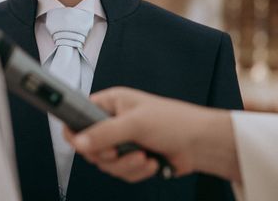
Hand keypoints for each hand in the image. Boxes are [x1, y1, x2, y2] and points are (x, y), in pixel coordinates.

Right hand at [63, 87, 238, 182]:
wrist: (201, 144)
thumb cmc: (173, 121)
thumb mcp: (135, 123)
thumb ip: (104, 133)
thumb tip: (78, 142)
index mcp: (109, 104)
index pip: (78, 116)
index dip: (76, 132)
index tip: (83, 144)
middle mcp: (113, 122)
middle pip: (90, 146)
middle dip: (107, 155)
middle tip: (118, 152)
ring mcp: (123, 141)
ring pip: (106, 163)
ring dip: (125, 165)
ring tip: (144, 157)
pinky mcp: (133, 158)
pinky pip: (121, 172)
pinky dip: (136, 172)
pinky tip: (152, 163)